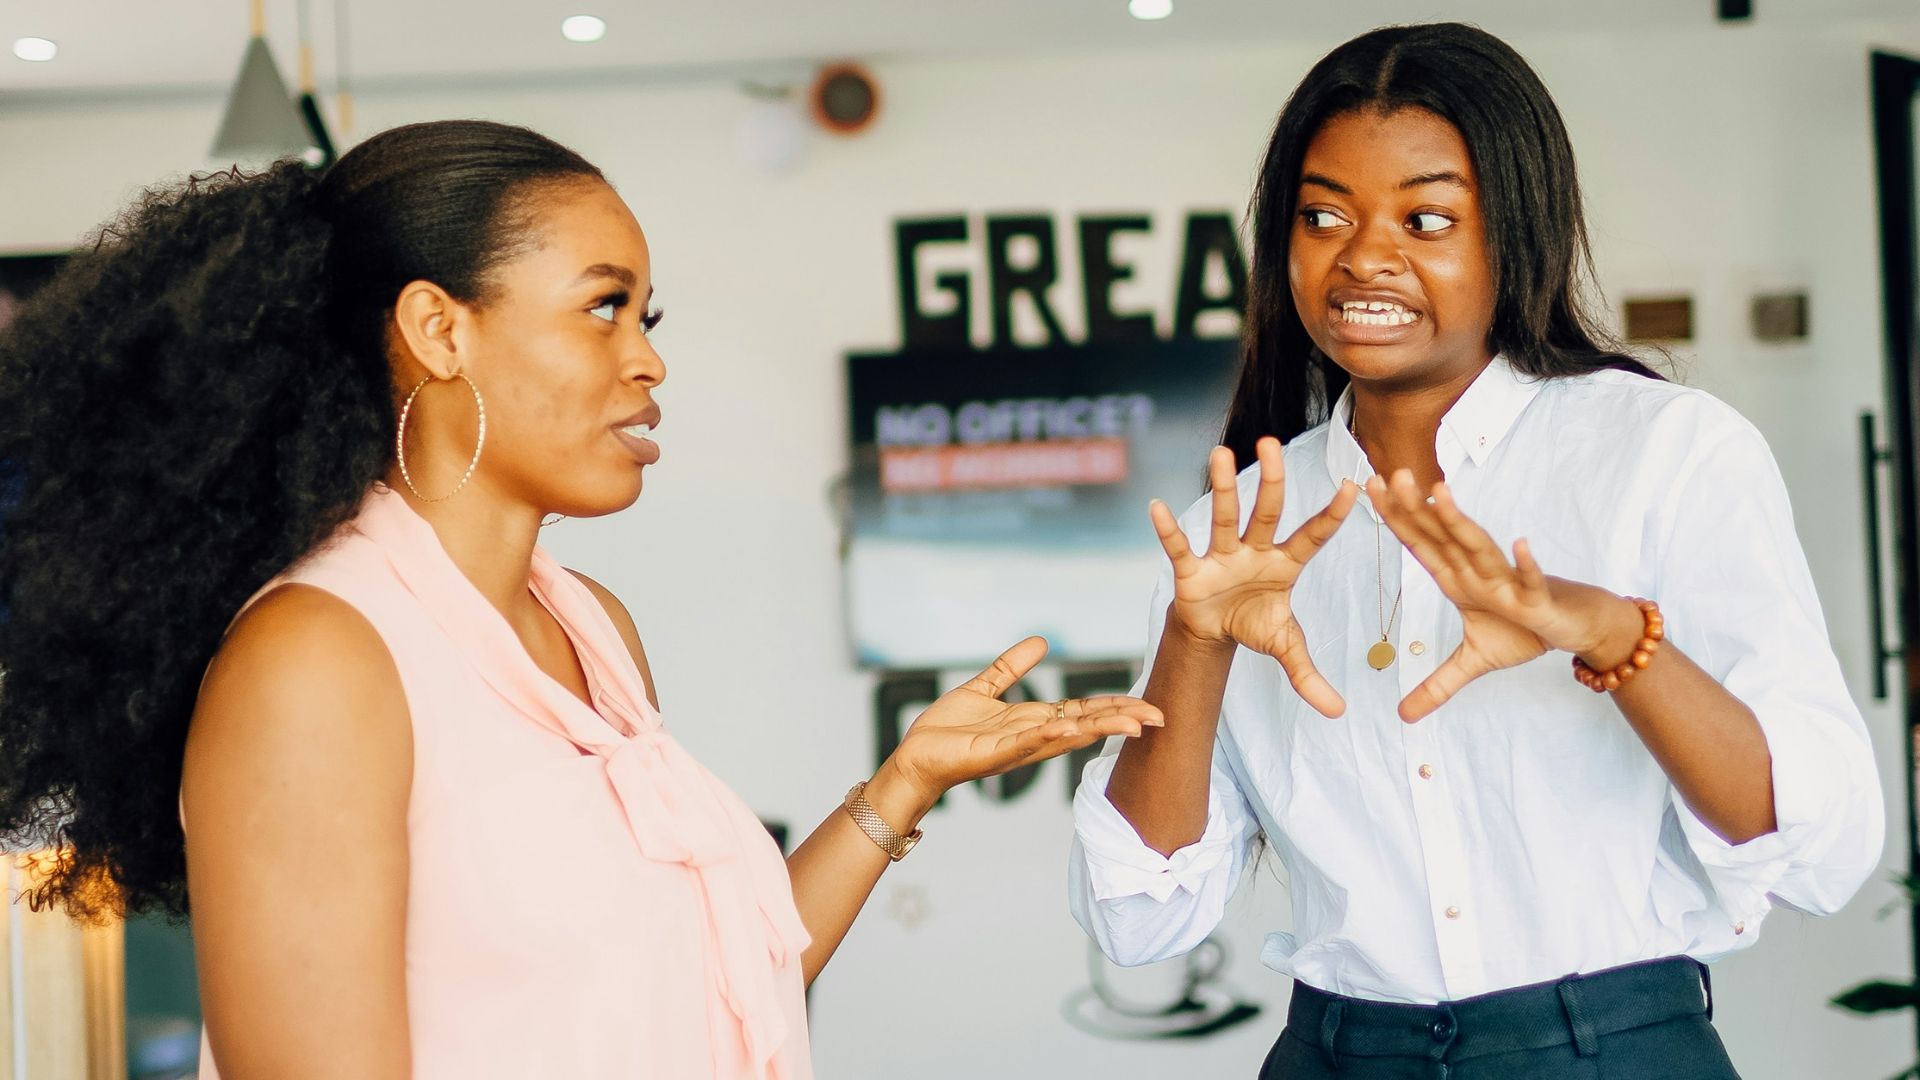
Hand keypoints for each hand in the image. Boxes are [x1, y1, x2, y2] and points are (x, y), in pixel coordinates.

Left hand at [886, 636, 1163, 812]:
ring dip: (1098, 728)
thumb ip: (1012, 667)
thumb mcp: (985, 688)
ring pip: (1066, 736)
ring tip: (1132, 723)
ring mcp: (1017, 747)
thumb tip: (1041, 641)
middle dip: (1121, 720)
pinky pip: (1026, 743)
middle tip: (1158, 716)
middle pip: (1086, 724)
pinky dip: (1049, 735)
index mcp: (1034, 720)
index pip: (1084, 711)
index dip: (1115, 707)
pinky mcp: (995, 754)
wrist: (914, 757)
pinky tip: (1071, 727)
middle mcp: (1032, 736)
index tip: (1148, 704)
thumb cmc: (947, 730)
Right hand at [1150, 438, 1357, 717]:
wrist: (1214, 632)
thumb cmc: (1254, 625)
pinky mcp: (1191, 570)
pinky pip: (1179, 548)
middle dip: (1270, 481)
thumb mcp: (1285, 648)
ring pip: (1223, 517)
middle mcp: (1255, 551)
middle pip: (1265, 512)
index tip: (1354, 486)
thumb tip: (1340, 713)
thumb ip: (1309, 676)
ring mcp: (1222, 556)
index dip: (1331, 516)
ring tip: (1222, 453)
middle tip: (1273, 444)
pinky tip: (1156, 507)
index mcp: (1285, 565)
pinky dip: (1168, 530)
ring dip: (1222, 487)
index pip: (1312, 537)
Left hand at [1368, 469, 1640, 722]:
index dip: (1396, 520)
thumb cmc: (1525, 631)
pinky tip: (1520, 544)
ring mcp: (1507, 582)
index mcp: (1458, 579)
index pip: (1421, 545)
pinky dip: (1527, 564)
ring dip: (1460, 522)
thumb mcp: (1473, 663)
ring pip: (1479, 548)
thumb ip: (1437, 685)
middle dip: (1416, 508)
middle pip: (1442, 536)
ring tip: (1439, 492)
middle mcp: (1478, 572)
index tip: (1370, 490)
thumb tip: (1403, 717)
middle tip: (1388, 474)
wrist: (1577, 626)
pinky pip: (1532, 581)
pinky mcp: (1538, 599)